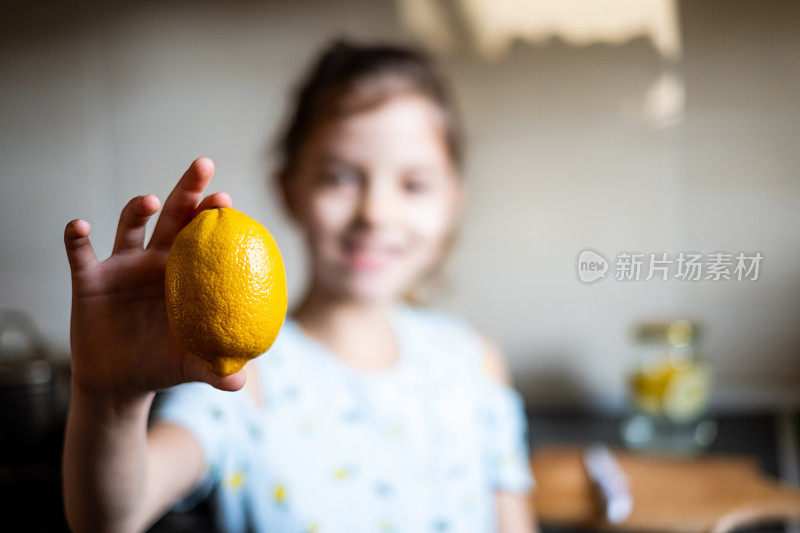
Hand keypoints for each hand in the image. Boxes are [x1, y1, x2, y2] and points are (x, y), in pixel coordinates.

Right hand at [64, 157, 245, 396]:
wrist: (119, 382)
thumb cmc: (162, 364)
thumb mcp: (189, 366)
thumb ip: (214, 371)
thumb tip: (240, 384)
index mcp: (187, 274)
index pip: (204, 237)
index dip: (214, 215)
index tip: (228, 199)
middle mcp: (156, 260)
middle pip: (174, 217)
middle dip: (188, 189)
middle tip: (205, 166)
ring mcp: (122, 266)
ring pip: (130, 226)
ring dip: (138, 209)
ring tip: (151, 201)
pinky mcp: (90, 279)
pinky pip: (80, 253)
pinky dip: (77, 237)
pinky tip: (79, 226)